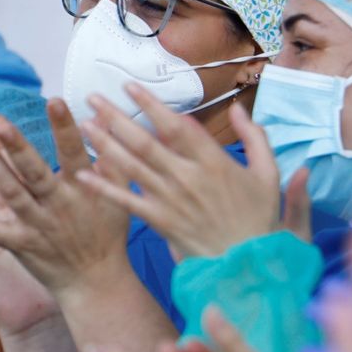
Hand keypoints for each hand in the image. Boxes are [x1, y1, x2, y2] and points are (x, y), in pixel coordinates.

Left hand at [0, 100, 131, 298]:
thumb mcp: (120, 195)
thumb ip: (114, 160)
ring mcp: (37, 225)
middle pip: (34, 172)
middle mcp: (58, 205)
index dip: (65, 128)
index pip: (74, 154)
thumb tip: (107, 123)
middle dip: (16, 146)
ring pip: (10, 193)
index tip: (53, 100)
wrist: (96, 283)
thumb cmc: (108, 234)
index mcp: (83, 190)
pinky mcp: (20, 244)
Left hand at [74, 87, 298, 259]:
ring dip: (105, 144)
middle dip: (116, 117)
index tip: (129, 86)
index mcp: (213, 161)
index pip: (176, 125)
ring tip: (84, 125)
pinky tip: (83, 175)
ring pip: (132, 167)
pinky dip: (105, 188)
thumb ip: (255, 136)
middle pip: (145, 142)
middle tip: (93, 98)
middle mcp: (188, 177)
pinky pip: (128, 202)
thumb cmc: (259, 218)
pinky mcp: (161, 222)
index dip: (151, 104)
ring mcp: (171, 200)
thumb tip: (237, 109)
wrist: (250, 265)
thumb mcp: (269, 173)